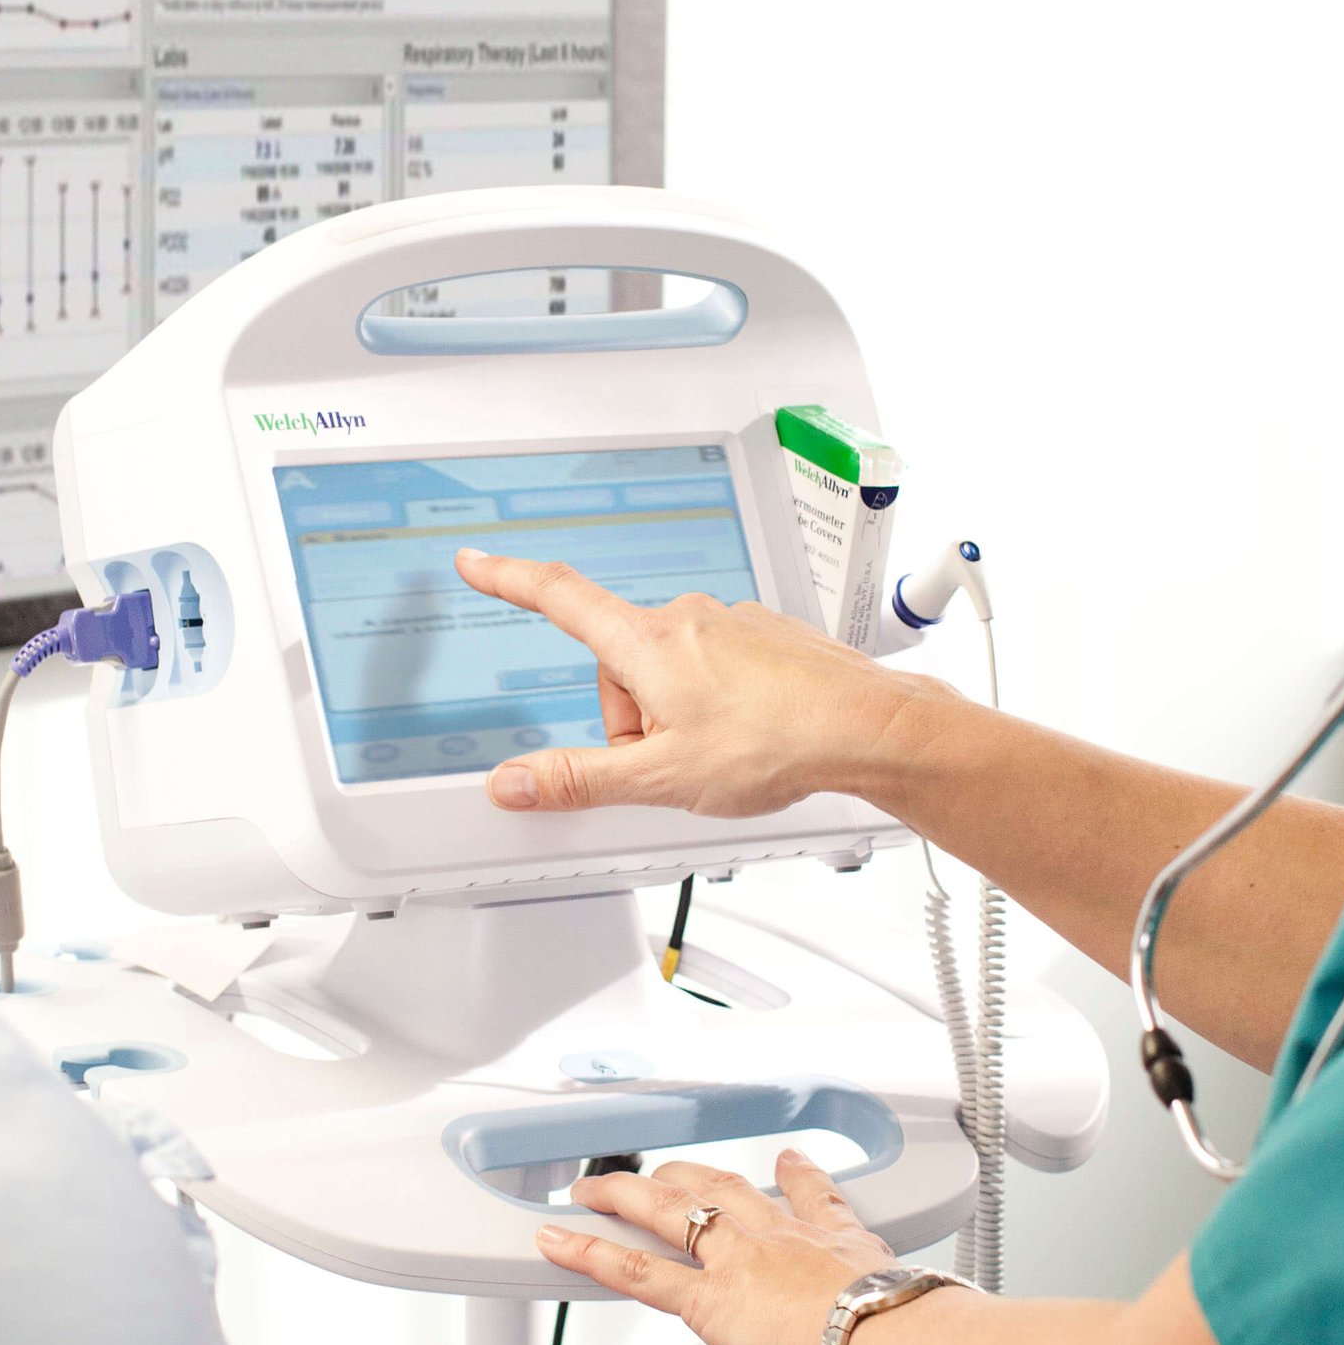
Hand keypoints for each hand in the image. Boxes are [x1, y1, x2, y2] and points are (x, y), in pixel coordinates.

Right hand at [453, 548, 935, 817]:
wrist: (867, 728)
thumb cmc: (777, 744)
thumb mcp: (662, 778)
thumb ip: (580, 781)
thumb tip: (515, 784)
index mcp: (647, 644)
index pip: (558, 598)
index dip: (509, 578)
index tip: (476, 561)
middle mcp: (686, 619)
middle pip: (618, 665)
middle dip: (629, 719)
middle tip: (670, 762)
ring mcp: (729, 624)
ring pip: (669, 673)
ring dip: (675, 716)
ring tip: (722, 754)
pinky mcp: (763, 637)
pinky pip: (714, 670)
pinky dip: (718, 704)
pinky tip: (751, 736)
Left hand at [534, 1149, 903, 1344]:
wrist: (884, 1341)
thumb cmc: (901, 1344)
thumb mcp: (904, 1333)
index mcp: (836, 1245)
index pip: (813, 1199)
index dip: (796, 1177)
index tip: (787, 1164)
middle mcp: (781, 1238)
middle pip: (724, 1188)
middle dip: (689, 1176)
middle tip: (665, 1172)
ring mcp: (738, 1260)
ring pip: (668, 1211)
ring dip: (624, 1194)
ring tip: (593, 1189)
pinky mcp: (706, 1297)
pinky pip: (634, 1269)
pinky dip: (590, 1251)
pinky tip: (559, 1239)